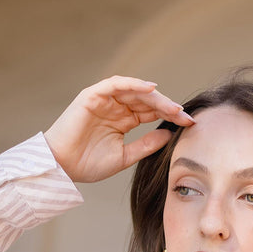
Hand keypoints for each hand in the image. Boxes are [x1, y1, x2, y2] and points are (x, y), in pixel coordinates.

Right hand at [43, 75, 194, 183]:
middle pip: (146, 100)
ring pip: (135, 91)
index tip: (189, 124)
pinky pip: (116, 84)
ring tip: (172, 106)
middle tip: (184, 116)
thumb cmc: (89, 164)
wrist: (63, 167)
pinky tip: (150, 89)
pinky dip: (133, 84)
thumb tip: (169, 134)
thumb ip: (146, 144)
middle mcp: (115, 107)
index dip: (170, 116)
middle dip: (167, 107)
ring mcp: (104, 99)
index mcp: (123, 120)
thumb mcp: (125, 156)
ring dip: (155, 97)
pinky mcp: (92, 95)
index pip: (151, 113)